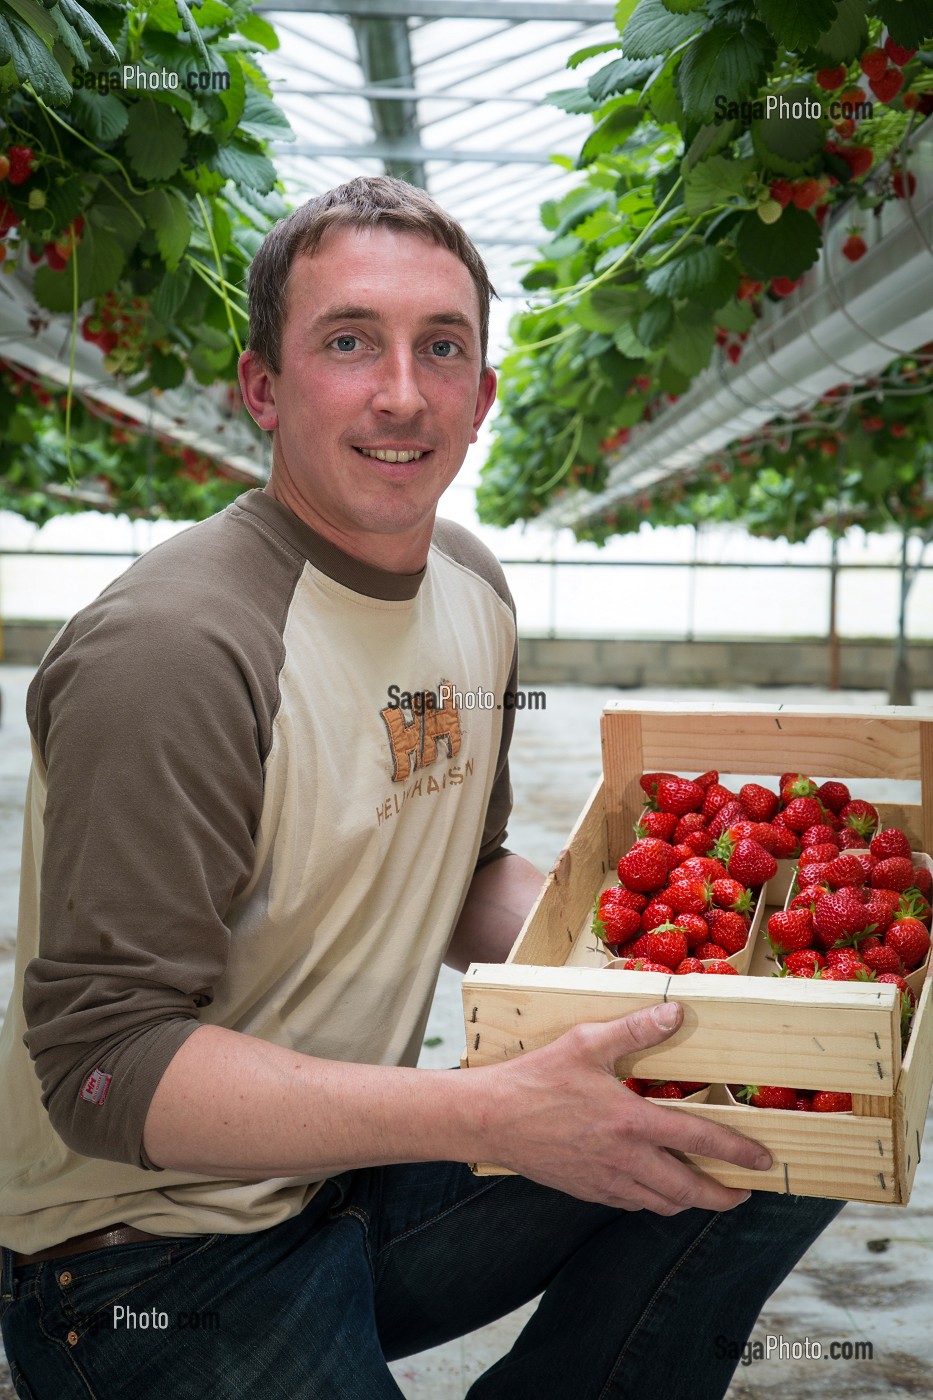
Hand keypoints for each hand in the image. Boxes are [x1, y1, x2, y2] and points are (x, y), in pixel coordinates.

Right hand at [483, 1002, 772, 1214]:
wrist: (491, 1119)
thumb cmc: (537, 1077)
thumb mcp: (586, 1042)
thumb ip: (635, 1029)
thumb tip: (675, 1013)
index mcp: (632, 1122)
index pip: (699, 1139)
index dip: (738, 1151)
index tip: (763, 1160)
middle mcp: (625, 1159)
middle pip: (688, 1190)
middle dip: (722, 1196)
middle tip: (742, 1193)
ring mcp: (605, 1180)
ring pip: (661, 1203)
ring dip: (689, 1202)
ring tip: (703, 1192)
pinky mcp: (586, 1190)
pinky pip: (631, 1204)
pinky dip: (652, 1200)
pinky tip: (652, 1187)